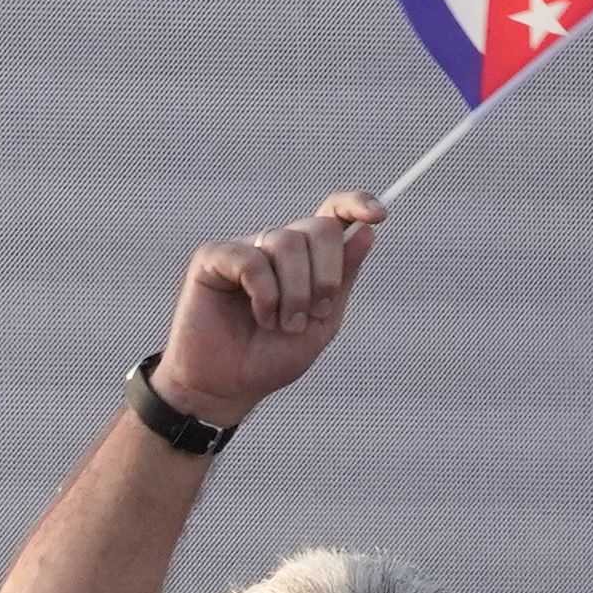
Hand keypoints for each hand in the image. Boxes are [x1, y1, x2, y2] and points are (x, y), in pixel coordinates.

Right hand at [152, 190, 384, 423]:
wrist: (225, 388)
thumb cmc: (269, 359)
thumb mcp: (322, 323)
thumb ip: (343, 279)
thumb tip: (367, 232)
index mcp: (304, 259)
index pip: (332, 213)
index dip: (356, 204)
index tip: (379, 215)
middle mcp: (274, 247)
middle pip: (318, 227)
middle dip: (326, 275)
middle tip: (314, 313)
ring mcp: (244, 249)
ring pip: (287, 242)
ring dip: (295, 292)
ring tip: (284, 325)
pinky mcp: (213, 259)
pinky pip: (253, 260)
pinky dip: (265, 295)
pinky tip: (259, 316)